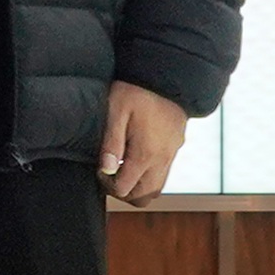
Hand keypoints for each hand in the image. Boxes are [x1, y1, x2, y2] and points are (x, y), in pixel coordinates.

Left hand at [99, 80, 191, 203]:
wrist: (167, 78)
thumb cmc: (137, 91)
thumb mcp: (117, 111)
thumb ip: (111, 142)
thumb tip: (105, 169)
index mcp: (145, 154)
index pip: (125, 189)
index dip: (107, 185)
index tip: (99, 169)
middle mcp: (162, 160)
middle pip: (142, 196)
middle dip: (122, 191)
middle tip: (107, 173)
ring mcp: (171, 156)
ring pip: (155, 189)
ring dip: (136, 187)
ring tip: (119, 169)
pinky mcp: (175, 149)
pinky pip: (163, 175)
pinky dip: (148, 178)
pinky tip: (133, 160)